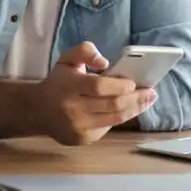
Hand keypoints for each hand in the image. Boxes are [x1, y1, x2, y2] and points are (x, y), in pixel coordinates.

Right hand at [35, 41, 156, 144]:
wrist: (38, 111)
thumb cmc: (58, 82)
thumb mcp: (67, 59)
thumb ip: (85, 51)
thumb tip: (105, 62)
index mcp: (69, 86)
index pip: (99, 87)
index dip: (120, 85)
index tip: (134, 82)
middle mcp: (73, 109)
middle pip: (112, 105)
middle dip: (136, 98)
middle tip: (151, 92)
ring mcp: (78, 127)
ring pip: (114, 119)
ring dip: (135, 109)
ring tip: (148, 100)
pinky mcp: (82, 139)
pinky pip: (108, 128)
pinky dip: (121, 118)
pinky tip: (129, 109)